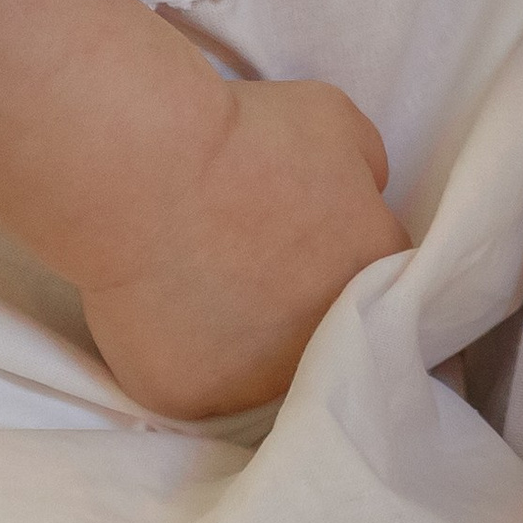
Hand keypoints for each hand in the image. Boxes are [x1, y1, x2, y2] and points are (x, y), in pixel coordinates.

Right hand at [81, 70, 405, 420]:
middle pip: (319, 335)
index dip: (334, 257)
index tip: (299, 237)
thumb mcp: (336, 123)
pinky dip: (179, 348)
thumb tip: (361, 197)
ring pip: (255, 370)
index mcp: (374, 282)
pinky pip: (191, 379)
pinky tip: (161, 305)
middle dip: (294, 305)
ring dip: (241, 337)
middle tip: (248, 259)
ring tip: (201, 280)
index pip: (375, 282)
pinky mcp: (190, 399)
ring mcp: (256, 387)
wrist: (148, 164)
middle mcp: (326, 350)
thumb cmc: (244, 135)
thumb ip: (366, 172)